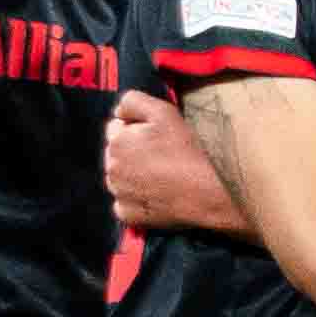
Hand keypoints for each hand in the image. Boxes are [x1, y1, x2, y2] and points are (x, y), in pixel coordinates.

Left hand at [102, 89, 220, 229]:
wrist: (205, 192)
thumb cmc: (186, 149)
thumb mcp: (162, 111)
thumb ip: (133, 102)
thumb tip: (118, 113)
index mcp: (116, 141)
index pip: (116, 128)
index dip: (136, 129)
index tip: (156, 137)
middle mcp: (110, 168)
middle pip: (116, 154)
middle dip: (132, 152)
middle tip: (161, 156)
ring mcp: (118, 193)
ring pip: (120, 178)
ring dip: (132, 175)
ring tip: (160, 175)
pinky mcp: (126, 214)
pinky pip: (124, 202)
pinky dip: (135, 199)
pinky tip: (156, 194)